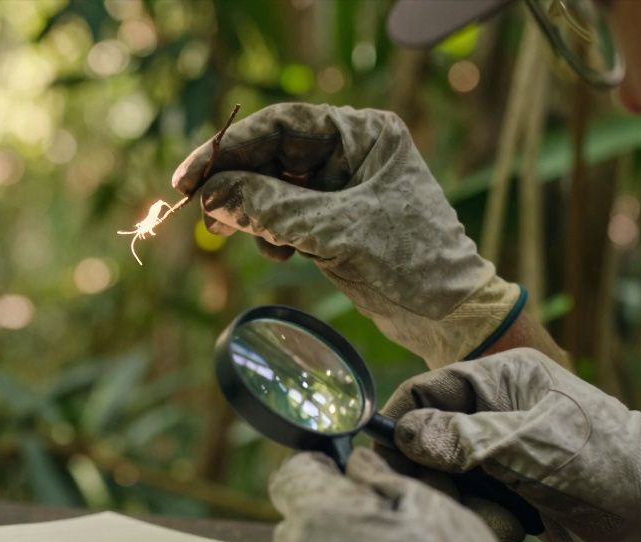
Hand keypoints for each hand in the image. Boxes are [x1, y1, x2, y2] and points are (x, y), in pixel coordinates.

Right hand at [171, 103, 522, 367]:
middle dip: (235, 182)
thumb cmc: (411, 263)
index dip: (231, 148)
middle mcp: (352, 152)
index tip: (190, 176)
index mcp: (365, 134)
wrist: (451, 316)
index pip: (283, 125)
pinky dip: (270, 232)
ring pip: (274, 188)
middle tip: (195, 207)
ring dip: (248, 210)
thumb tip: (211, 196)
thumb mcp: (335, 232)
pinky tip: (275, 251)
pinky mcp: (335, 221)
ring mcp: (342, 187)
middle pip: (273, 155)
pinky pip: (285, 216)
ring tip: (223, 231)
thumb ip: (271, 209)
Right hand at [382, 348, 640, 541]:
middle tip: (444, 502)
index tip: (384, 460)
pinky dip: (485, 517)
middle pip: (428, 438)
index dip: (400, 423)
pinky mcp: (509, 488)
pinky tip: (517, 525)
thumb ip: (464, 440)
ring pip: (445, 475)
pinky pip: (471, 501)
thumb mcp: (530, 447)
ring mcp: (501, 450)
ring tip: (501, 517)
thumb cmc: (602, 464)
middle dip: (432, 473)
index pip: (426, 391)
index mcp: (502, 378)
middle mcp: (495, 409)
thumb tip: (404, 434)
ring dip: (463, 501)